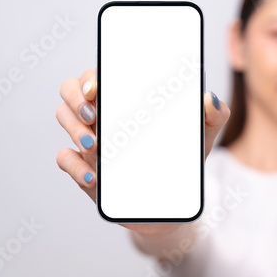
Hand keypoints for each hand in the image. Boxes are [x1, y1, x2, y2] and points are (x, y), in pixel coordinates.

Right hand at [55, 67, 229, 236]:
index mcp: (124, 99)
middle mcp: (102, 114)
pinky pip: (65, 159)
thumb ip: (213, 115)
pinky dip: (75, 166)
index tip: (97, 86)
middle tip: (94, 113)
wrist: (170, 201)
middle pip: (70, 91)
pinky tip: (94, 177)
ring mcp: (90, 140)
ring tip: (95, 145)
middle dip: (75, 98)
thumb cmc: (179, 160)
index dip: (90, 76)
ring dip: (74, 128)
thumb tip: (209, 98)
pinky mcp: (85, 169)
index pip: (98, 75)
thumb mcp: (200, 135)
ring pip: (63, 118)